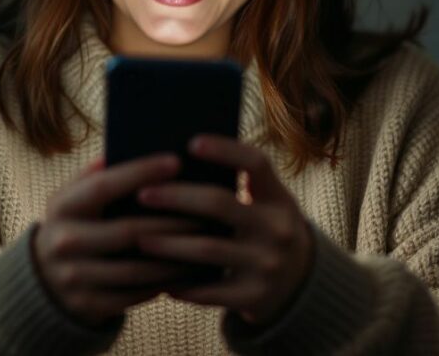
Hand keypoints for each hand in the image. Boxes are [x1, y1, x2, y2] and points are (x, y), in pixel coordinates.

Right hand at [32, 153, 205, 326]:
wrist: (43, 281)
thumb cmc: (73, 225)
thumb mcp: (72, 198)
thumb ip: (95, 175)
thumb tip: (128, 146)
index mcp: (61, 207)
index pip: (105, 186)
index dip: (141, 172)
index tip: (176, 162)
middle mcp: (64, 242)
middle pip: (129, 231)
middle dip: (172, 222)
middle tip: (206, 212)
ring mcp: (75, 278)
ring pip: (138, 269)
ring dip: (176, 257)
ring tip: (204, 243)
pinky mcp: (89, 305)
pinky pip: (136, 294)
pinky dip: (164, 282)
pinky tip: (187, 270)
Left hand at [134, 135, 314, 325]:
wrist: (299, 283)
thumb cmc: (264, 229)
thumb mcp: (266, 203)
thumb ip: (236, 184)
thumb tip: (173, 164)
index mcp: (278, 197)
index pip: (256, 163)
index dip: (225, 150)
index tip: (191, 143)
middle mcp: (278, 229)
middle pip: (220, 204)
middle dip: (176, 197)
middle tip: (142, 194)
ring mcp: (267, 264)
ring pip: (207, 249)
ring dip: (168, 243)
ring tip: (139, 238)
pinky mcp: (255, 296)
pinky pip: (209, 291)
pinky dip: (181, 284)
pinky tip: (157, 278)